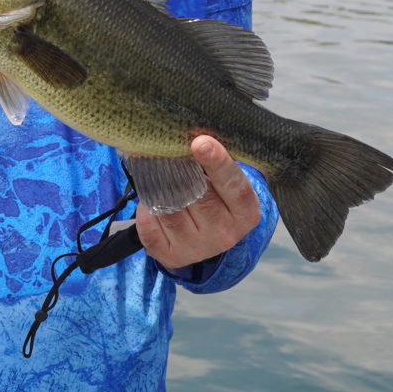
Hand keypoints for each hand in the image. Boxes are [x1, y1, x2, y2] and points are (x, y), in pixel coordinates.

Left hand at [131, 134, 263, 271]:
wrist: (207, 237)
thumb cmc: (217, 197)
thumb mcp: (226, 183)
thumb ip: (215, 164)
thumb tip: (192, 135)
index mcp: (246, 212)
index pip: (234, 185)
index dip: (217, 162)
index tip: (201, 142)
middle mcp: (225, 235)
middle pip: (196, 195)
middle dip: (178, 170)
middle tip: (168, 151)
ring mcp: (198, 249)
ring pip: (169, 209)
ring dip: (159, 188)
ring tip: (159, 176)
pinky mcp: (172, 256)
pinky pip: (149, 225)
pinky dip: (146, 209)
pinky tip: (154, 203)